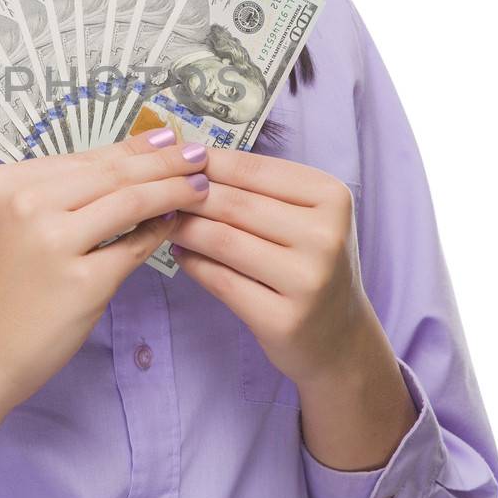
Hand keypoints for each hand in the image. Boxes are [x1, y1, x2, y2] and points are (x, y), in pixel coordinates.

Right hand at [0, 131, 212, 415]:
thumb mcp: (8, 223)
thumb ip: (55, 194)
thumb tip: (123, 164)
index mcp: (7, 182)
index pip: (86, 156)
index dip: (134, 146)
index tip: (168, 137)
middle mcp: (27, 205)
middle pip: (113, 173)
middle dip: (164, 161)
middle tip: (199, 153)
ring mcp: (54, 243)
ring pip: (129, 202)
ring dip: (172, 190)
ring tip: (201, 186)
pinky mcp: (81, 282)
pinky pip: (133, 248)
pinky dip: (159, 232)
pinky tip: (176, 224)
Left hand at [169, 148, 377, 386]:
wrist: (340, 336)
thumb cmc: (311, 263)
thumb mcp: (303, 217)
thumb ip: (257, 190)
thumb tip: (189, 162)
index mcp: (332, 197)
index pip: (253, 168)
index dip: (206, 163)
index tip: (172, 161)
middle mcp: (325, 235)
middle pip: (235, 204)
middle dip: (187, 196)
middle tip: (157, 193)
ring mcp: (307, 280)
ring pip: (223, 240)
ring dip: (184, 228)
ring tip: (164, 221)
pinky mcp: (284, 319)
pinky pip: (220, 280)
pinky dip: (192, 263)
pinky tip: (180, 254)